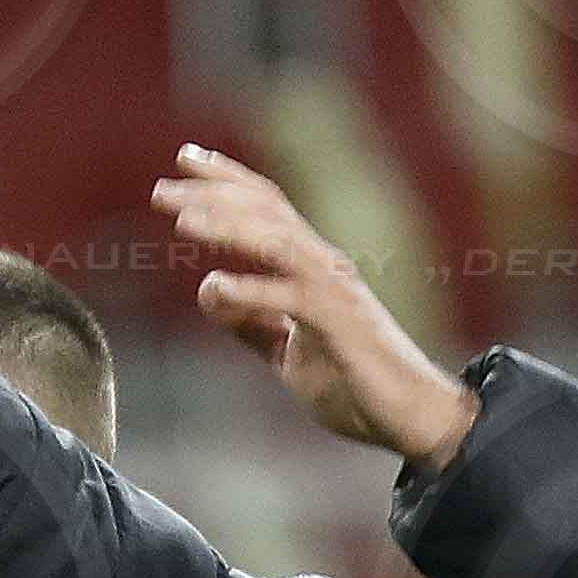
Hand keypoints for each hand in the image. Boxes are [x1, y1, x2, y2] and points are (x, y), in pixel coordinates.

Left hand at [153, 144, 473, 466]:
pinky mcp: (342, 324)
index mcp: (313, 270)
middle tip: (161, 190)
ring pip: (278, 241)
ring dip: (229, 227)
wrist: (416, 417)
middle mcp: (325, 267)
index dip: (227, 180)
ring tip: (183, 221)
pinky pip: (292, 297)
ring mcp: (336, 292)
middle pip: (266, 212)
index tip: (186, 160)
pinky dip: (252, 290)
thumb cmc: (358, 386)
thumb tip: (210, 291)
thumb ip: (252, 325)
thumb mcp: (289, 354)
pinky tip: (216, 287)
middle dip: (213, 194)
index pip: (268, 209)